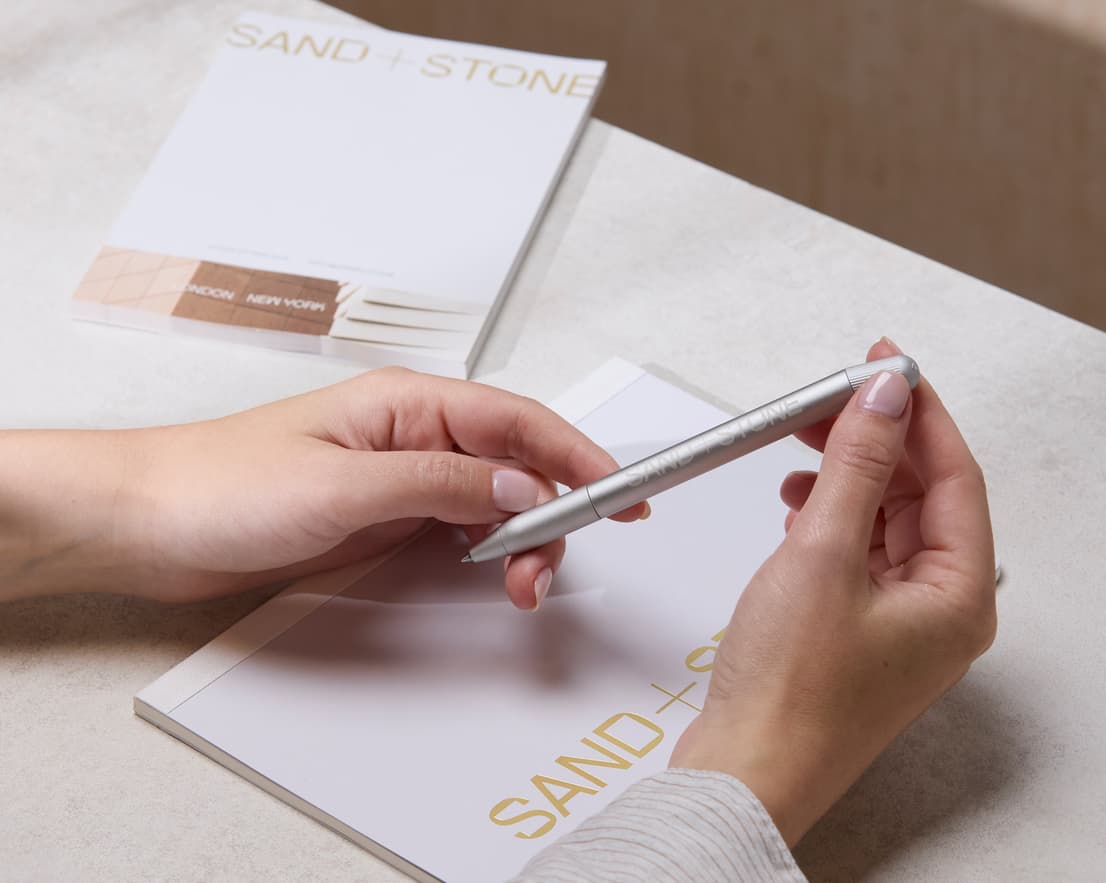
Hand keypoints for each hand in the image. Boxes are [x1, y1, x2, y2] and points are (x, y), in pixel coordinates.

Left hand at [0, 368, 644, 606]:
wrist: (148, 526)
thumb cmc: (222, 485)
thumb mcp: (345, 486)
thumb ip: (443, 485)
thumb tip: (524, 486)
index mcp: (407, 404)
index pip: (517, 420)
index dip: (578, 453)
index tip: (621, 490)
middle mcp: (412, 437)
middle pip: (516, 464)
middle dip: (549, 513)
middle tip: (545, 568)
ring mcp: (401, 481)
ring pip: (493, 503)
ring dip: (520, 541)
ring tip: (518, 585)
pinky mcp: (385, 520)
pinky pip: (459, 531)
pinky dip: (487, 555)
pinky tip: (490, 574)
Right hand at [669, 338, 996, 845]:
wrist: (744, 772)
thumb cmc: (789, 690)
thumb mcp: (822, 554)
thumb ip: (857, 466)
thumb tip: (885, 396)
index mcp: (959, 596)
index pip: (953, 475)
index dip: (918, 411)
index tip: (883, 363)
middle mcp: (940, 611)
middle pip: (921, 496)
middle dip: (874, 442)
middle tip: (829, 397)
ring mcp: (899, 626)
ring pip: (886, 522)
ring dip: (847, 479)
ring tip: (802, 451)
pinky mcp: (857, 634)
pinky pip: (859, 554)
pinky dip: (830, 520)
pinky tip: (798, 506)